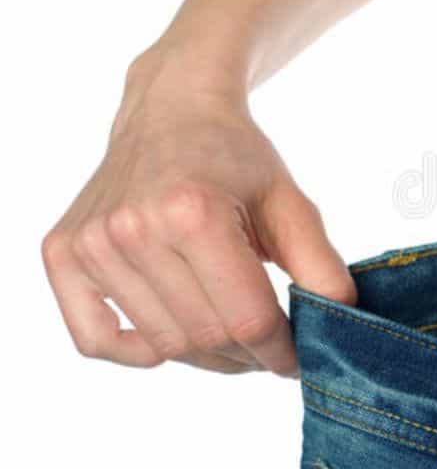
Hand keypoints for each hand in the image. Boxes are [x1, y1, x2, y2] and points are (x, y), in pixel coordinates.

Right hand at [40, 46, 355, 375]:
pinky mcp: (62, 253)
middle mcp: (133, 228)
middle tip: (270, 347)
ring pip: (161, 345)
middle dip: (249, 356)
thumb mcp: (290, 201)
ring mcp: (91, 243)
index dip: (282, 351)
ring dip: (206, 354)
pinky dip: (138, 352)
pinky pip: (96, 339)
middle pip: (204, 337)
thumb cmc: (236, 158)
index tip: (302, 357)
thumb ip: (320, 264)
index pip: (248, 320)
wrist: (172, 111)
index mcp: (192, 212)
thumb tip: (341, 322)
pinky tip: (172, 334)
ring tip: (232, 333)